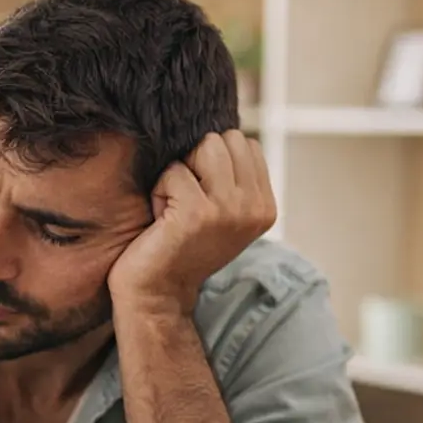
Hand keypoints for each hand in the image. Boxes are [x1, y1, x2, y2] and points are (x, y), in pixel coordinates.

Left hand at [107, 130, 276, 314]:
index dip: (212, 163)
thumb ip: (232, 176)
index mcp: (266, 206)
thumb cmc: (180, 246)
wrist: (157, 292)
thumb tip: (220, 130)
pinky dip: (159, 191)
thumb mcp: (221, 210)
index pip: (245, 144)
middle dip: (196, 163)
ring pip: (203, 147)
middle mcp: (254, 208)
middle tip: (186, 205)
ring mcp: (229, 210)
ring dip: (179, 174)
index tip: (202, 201)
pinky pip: (173, 171)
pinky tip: (161, 221)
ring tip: (176, 208)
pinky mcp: (198, 213)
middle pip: (225, 140)